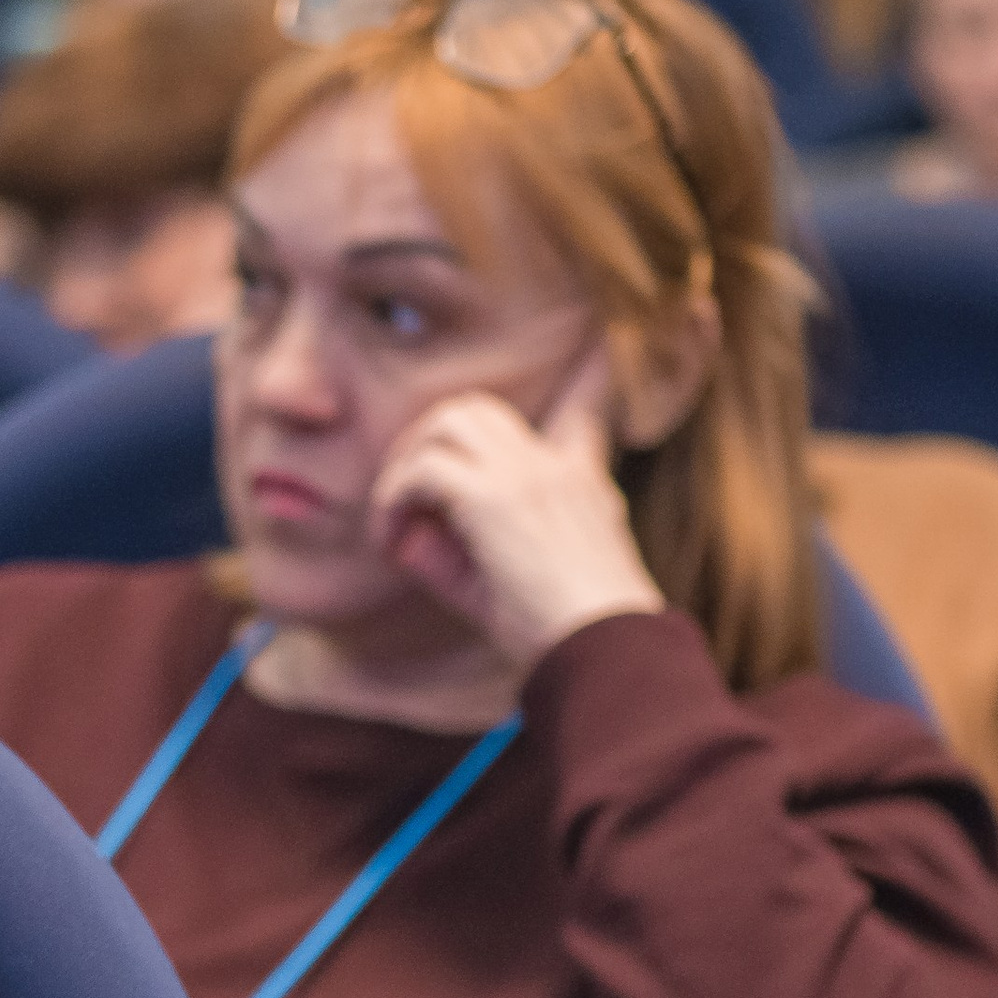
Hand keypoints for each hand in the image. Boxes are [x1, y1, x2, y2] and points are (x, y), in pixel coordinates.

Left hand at [365, 349, 665, 672]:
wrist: (604, 652)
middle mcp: (555, 465)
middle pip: (474, 408)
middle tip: (404, 502)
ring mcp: (528, 475)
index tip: (596, 345)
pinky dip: (395, 501)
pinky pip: (423, 471)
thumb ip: (454, 555)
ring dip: (407, 466)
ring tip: (395, 521)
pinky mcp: (496, 500)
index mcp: (579, 479)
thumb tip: (403, 536)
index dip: (585, 372)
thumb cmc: (562, 635)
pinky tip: (393, 540)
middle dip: (424, 445)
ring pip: (447, 421)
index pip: (584, 404)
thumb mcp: (510, 586)